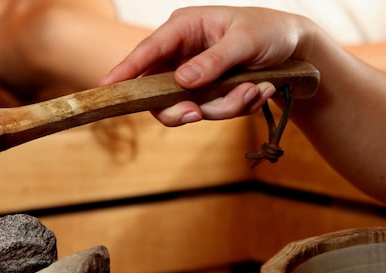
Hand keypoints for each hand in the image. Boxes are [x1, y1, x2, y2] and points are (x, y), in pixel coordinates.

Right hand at [101, 6, 305, 125]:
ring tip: (254, 90)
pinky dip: (235, 108)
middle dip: (181, 107)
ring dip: (223, 106)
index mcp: (184, 27)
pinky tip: (257, 91)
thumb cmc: (270, 32)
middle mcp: (182, 53)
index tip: (106, 87)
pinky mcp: (206, 93)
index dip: (125, 70)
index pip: (147, 51)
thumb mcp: (245, 41)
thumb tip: (181, 81)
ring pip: (186, 107)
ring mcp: (193, 75)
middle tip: (196, 114)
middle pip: (158, 91)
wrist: (298, 50)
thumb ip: (213, 61)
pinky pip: (209, 112)